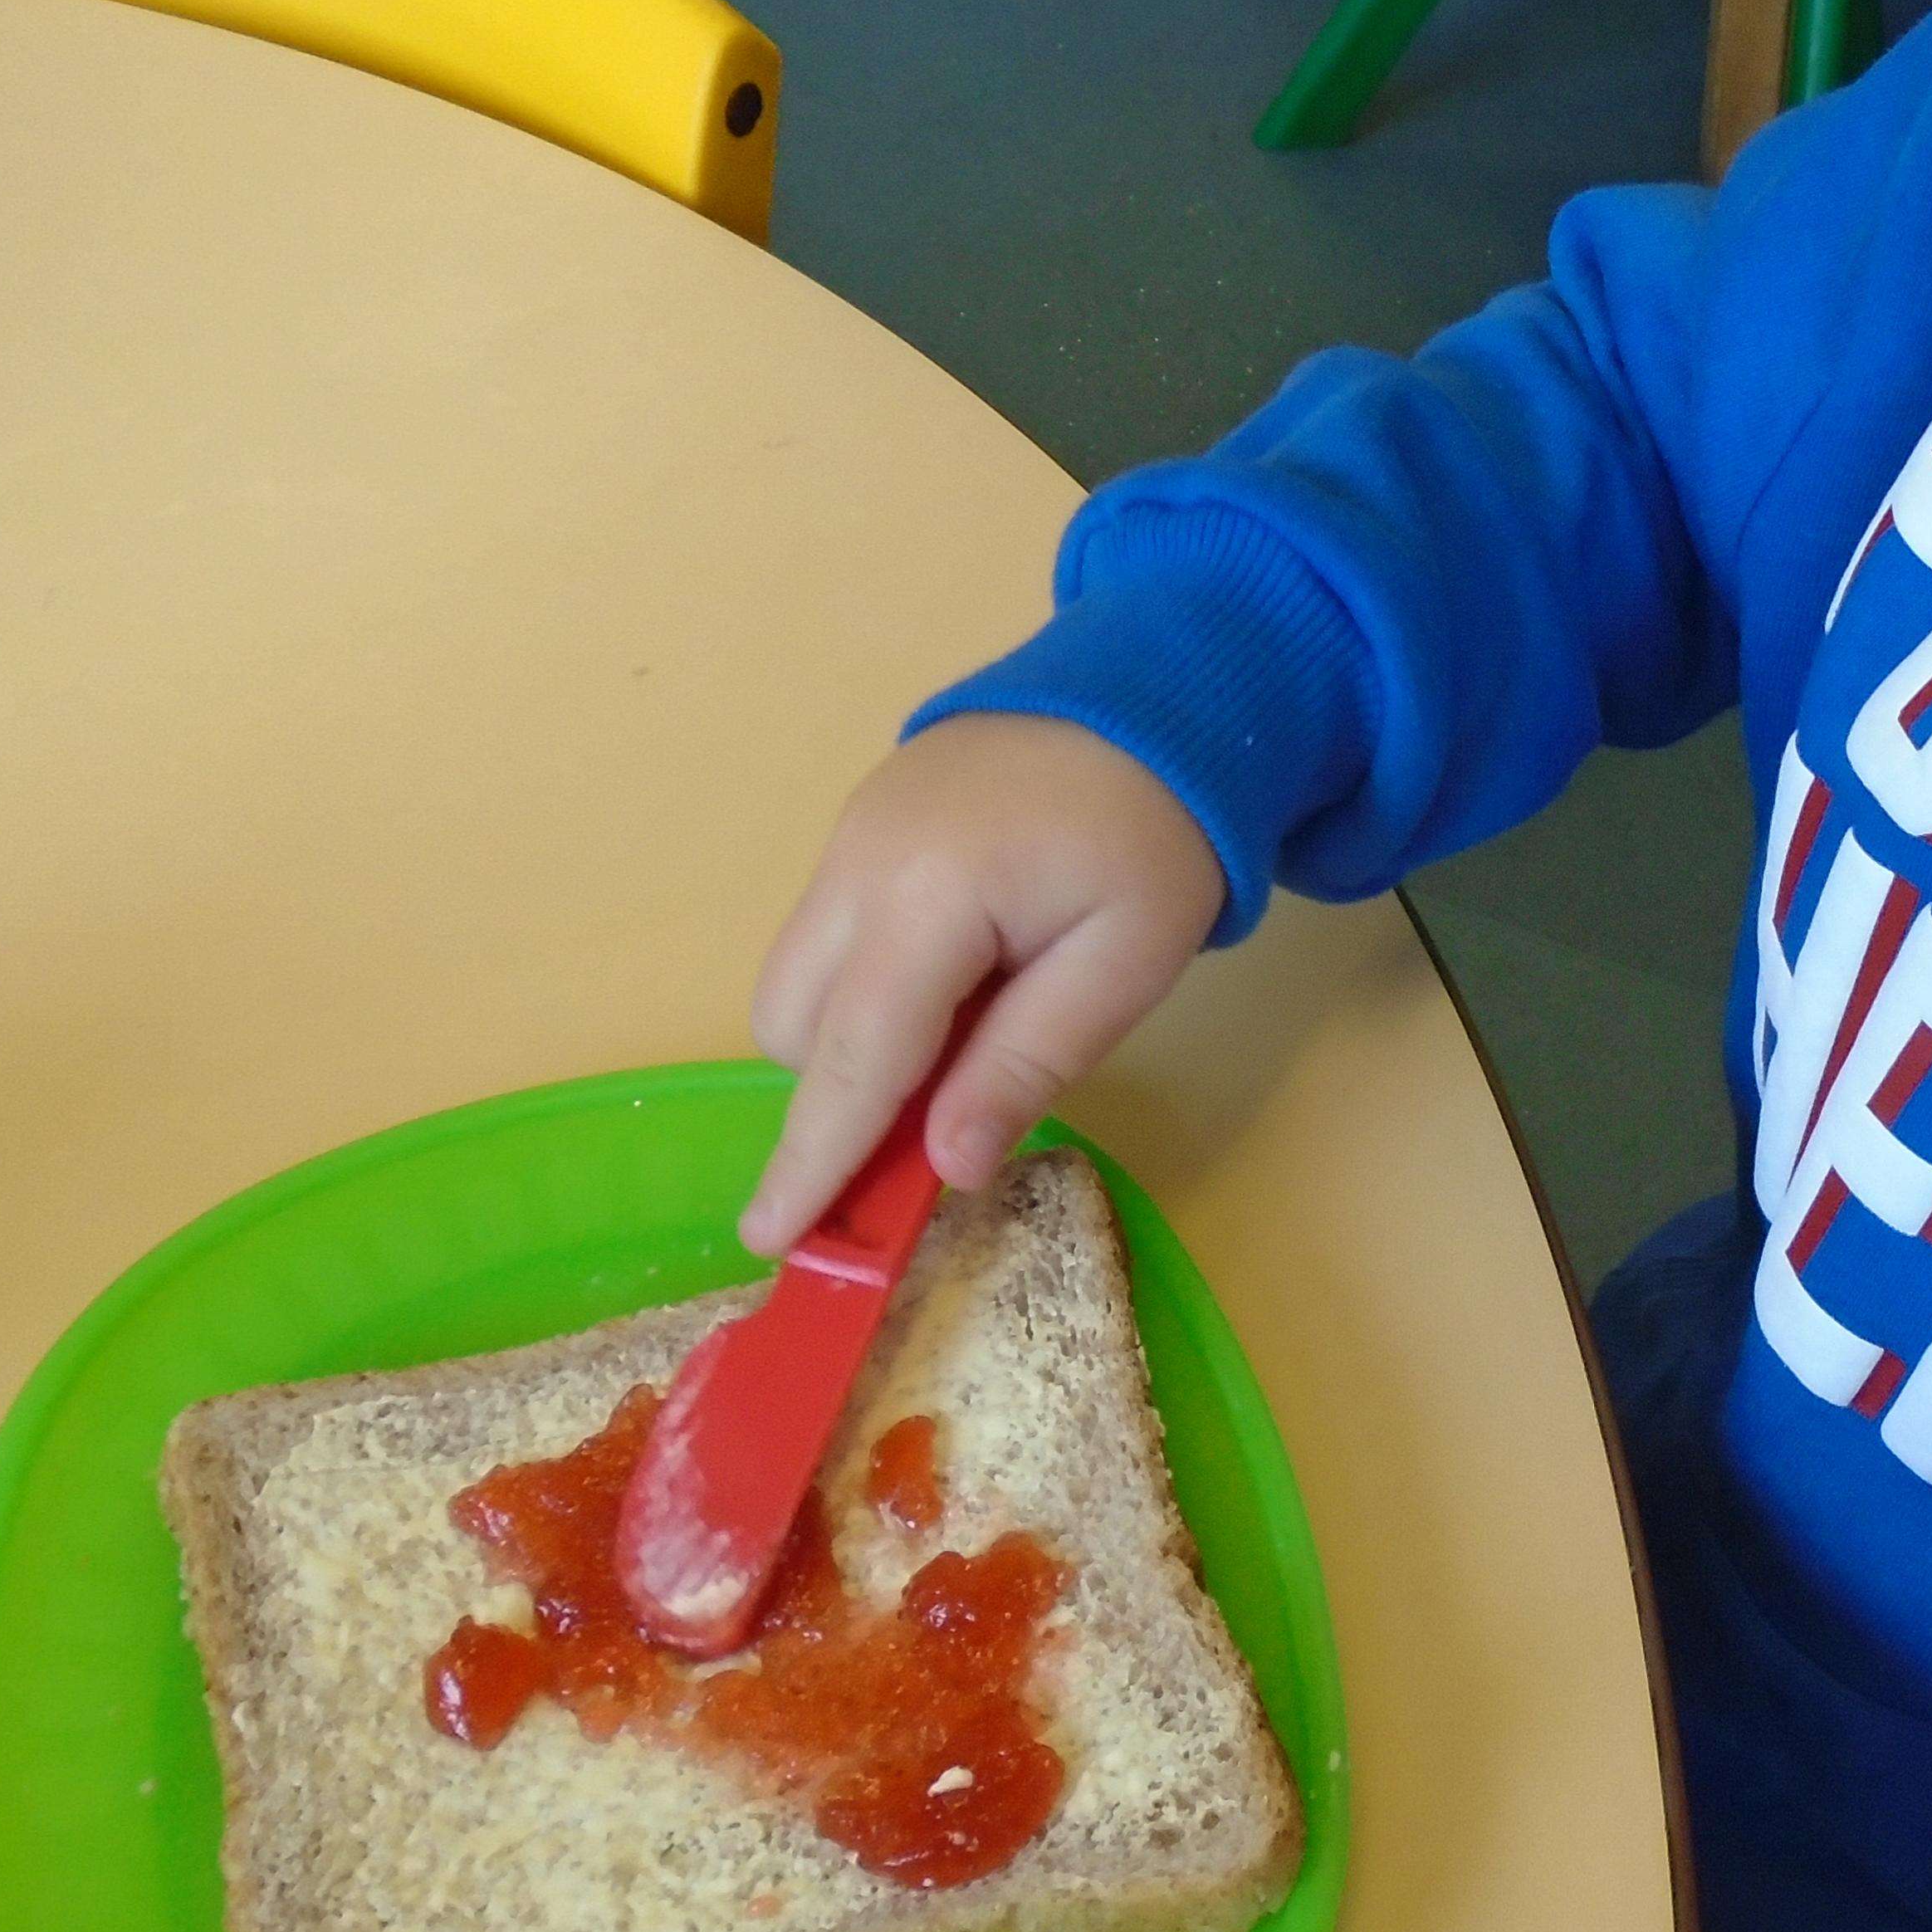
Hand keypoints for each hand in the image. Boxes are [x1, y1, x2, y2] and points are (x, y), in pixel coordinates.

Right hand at [740, 713, 1225, 1252]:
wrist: (1156, 690)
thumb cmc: (1158, 836)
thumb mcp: (1124, 962)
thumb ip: (1028, 1062)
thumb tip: (944, 1166)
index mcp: (929, 897)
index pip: (855, 1059)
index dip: (816, 1160)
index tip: (774, 1241)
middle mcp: (858, 863)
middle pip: (796, 1026)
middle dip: (842, 1094)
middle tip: (935, 1129)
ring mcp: (847, 834)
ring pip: (796, 980)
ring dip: (853, 1039)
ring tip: (968, 1036)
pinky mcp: (858, 824)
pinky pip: (826, 934)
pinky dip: (865, 985)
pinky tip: (959, 980)